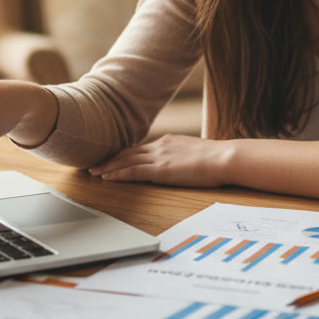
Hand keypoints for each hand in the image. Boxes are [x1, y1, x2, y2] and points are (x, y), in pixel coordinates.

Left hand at [88, 134, 229, 187]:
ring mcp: (159, 157)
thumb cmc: (218, 158)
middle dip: (110, 158)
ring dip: (108, 166)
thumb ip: (185, 156)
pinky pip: (133, 171)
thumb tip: (185, 163)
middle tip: (94, 163)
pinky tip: (106, 177)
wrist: (225, 157)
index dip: (123, 154)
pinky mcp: (161, 170)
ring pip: (126, 160)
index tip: (112, 158)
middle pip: (128, 152)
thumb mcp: (197, 153)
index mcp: (169, 142)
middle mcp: (160, 146)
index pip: (140, 148)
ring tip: (93, 172)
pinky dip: (117, 173)